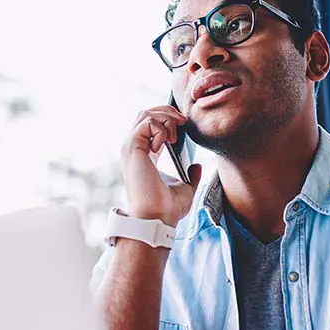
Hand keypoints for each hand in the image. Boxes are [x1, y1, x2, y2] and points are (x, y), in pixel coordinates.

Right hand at [121, 106, 200, 225]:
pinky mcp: (133, 149)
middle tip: (183, 123)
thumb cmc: (167, 208)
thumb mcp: (185, 189)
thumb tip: (197, 166)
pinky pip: (146, 123)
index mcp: (146, 156)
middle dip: (167, 112)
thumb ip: (191, 176)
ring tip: (175, 135)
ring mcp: (132, 149)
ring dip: (165, 118)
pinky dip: (160, 128)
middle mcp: (136, 150)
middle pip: (146, 114)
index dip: (168, 119)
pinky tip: (166, 144)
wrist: (157, 217)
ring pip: (145, 114)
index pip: (151, 125)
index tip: (184, 127)